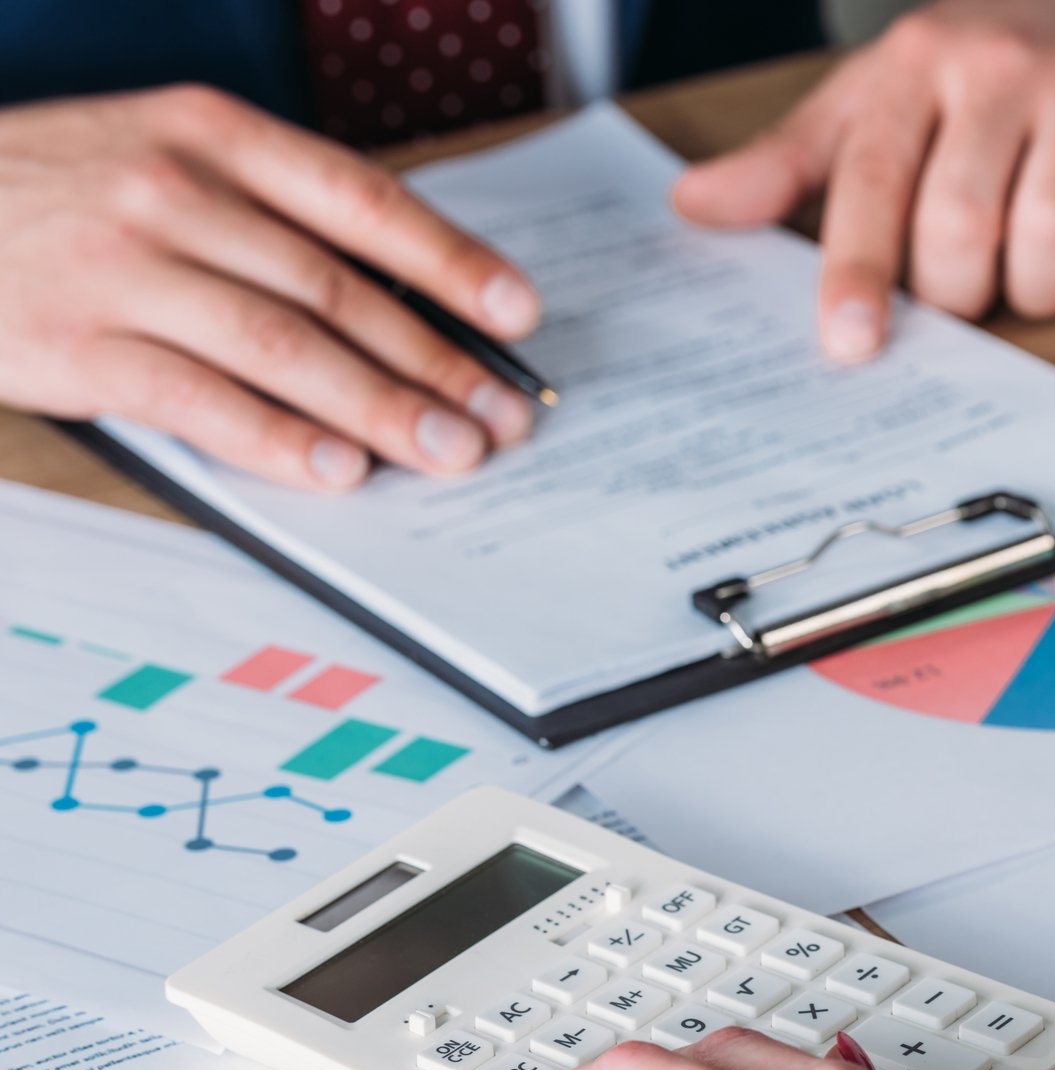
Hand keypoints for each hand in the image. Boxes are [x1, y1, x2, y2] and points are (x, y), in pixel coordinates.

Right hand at [0, 86, 542, 490]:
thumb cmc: (60, 193)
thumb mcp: (165, 160)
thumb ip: (271, 215)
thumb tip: (400, 303)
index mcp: (213, 136)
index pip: (362, 201)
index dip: (450, 261)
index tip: (516, 313)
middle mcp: (175, 191)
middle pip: (336, 288)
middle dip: (434, 361)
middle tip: (500, 416)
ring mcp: (123, 268)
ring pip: (282, 346)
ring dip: (379, 408)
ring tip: (447, 451)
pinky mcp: (76, 342)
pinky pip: (200, 400)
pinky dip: (278, 440)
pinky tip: (339, 468)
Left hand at [673, 0, 1054, 361]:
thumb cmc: (985, 50)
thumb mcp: (880, 89)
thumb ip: (794, 157)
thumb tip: (695, 207)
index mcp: (917, 65)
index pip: (874, 180)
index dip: (860, 273)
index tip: (850, 344)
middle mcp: (1005, 69)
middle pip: (964, 225)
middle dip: (960, 293)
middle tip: (968, 289)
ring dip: (1040, 292)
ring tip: (1035, 274)